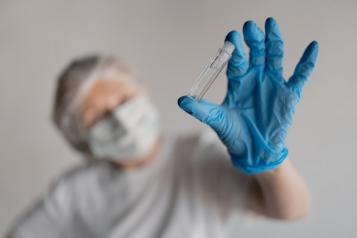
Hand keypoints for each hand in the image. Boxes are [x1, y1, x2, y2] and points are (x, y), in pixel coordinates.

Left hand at [178, 18, 318, 173]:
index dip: (234, 48)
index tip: (231, 37)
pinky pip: (300, 75)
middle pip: (256, 53)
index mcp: (238, 82)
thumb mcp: (217, 120)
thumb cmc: (234, 134)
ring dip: (274, 41)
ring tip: (271, 24)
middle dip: (253, 39)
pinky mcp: (289, 94)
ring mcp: (273, 84)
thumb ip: (201, 109)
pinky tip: (312, 46)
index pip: (237, 60)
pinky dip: (307, 61)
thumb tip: (181, 101)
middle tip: (250, 27)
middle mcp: (255, 79)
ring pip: (275, 57)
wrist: (254, 151)